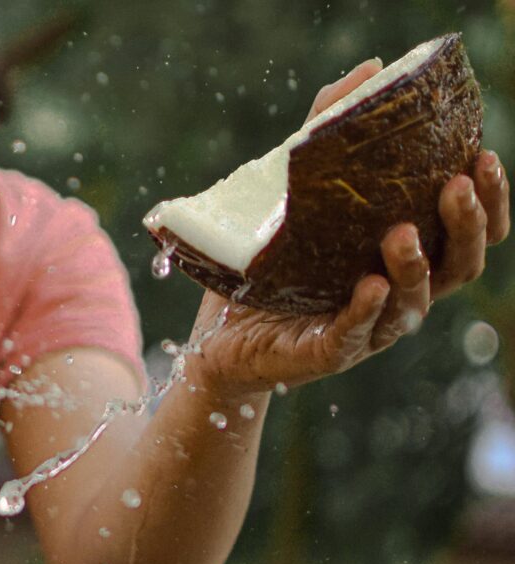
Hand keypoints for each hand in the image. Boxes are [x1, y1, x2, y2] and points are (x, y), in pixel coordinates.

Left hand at [190, 60, 510, 399]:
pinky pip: (354, 335)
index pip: (467, 235)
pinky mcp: (326, 352)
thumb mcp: (296, 189)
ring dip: (415, 267)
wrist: (218, 333)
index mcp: (403, 259)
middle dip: (466, 226)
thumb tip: (370, 70)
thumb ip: (330, 131)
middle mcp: (397, 295)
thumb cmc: (269, 264)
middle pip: (459, 267)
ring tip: (402, 232)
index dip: (489, 204)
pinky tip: (370, 284)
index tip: (483, 158)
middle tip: (456, 185)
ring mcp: (366, 329)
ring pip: (413, 304)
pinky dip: (367, 311)